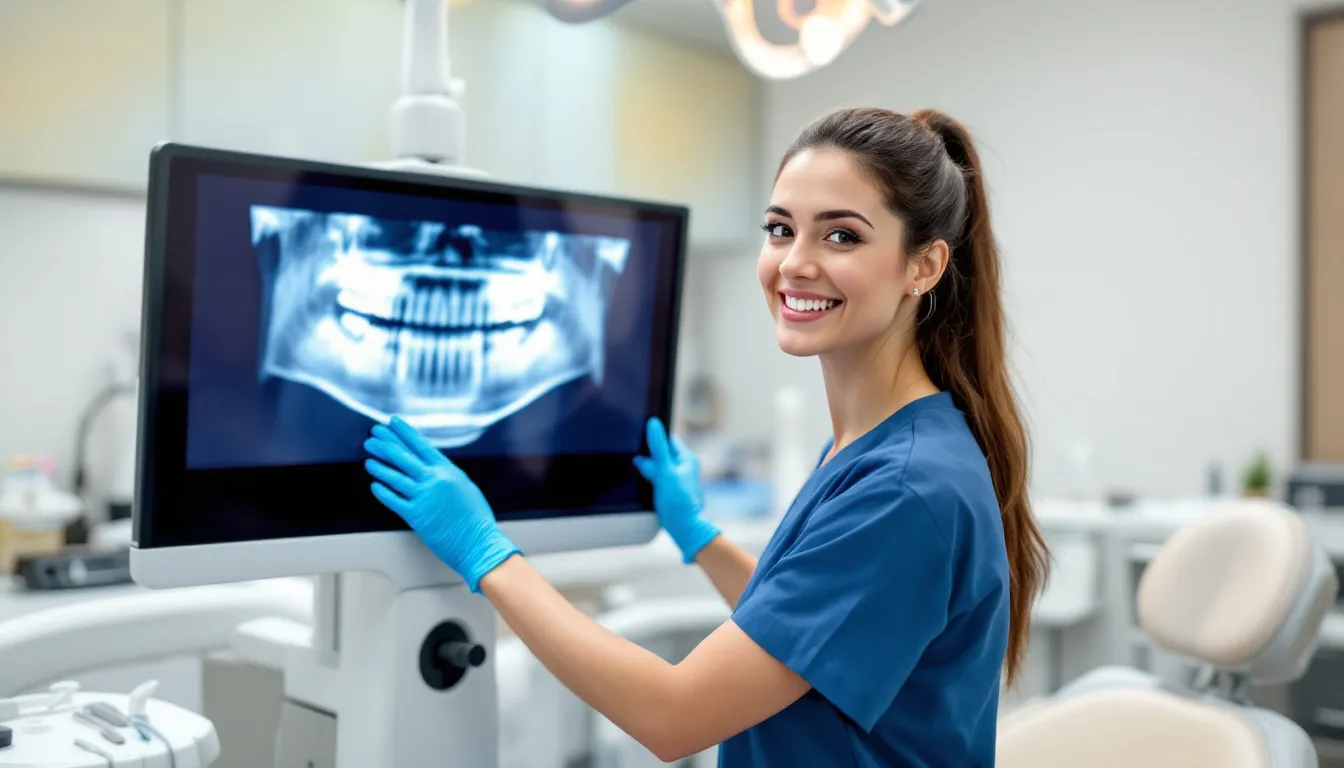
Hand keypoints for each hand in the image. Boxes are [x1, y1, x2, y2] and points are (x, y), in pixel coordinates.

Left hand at [363, 416, 520, 592]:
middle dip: (386, 443)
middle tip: (374, 435)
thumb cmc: (476, 518)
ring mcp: (424, 497)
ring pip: (395, 477)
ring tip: (369, 459)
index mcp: (448, 470)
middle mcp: (435, 480)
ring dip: (380, 466)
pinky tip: (374, 485)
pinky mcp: (416, 516)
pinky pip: (393, 500)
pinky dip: (382, 491)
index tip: (393, 423)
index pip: (421, 444)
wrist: (479, 542)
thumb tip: (433, 468)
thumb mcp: (465, 487)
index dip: (404, 432)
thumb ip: (447, 475)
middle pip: (404, 456)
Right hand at [633, 418, 719, 563]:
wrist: (684, 528)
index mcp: (687, 458)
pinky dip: (649, 480)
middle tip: (645, 467)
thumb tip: (654, 424)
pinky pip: (656, 480)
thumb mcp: (665, 471)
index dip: (656, 439)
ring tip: (649, 480)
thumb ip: (658, 448)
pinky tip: (647, 487)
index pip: (669, 440)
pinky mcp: (669, 491)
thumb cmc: (680, 502)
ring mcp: (676, 479)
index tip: (642, 440)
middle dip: (649, 457)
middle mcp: (683, 467)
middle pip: (660, 454)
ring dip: (648, 470)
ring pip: (656, 468)